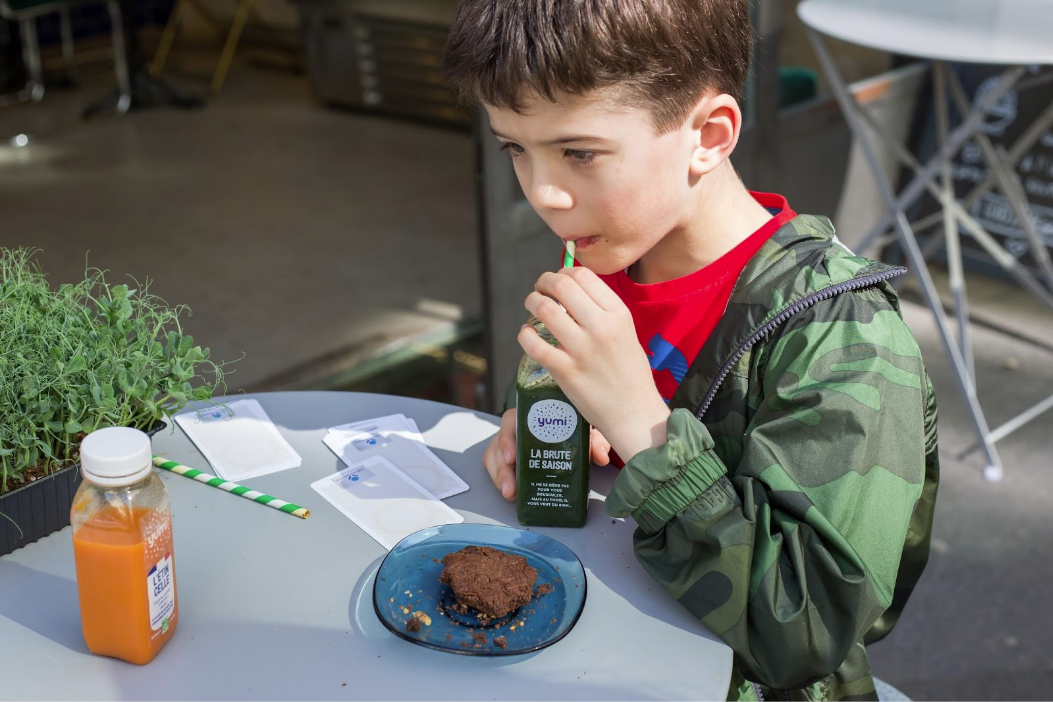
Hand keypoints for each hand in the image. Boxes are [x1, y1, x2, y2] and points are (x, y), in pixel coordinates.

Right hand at [483, 408, 612, 501]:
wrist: (573, 434)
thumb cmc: (573, 429)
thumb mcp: (585, 432)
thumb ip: (594, 441)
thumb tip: (601, 457)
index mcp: (531, 415)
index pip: (511, 421)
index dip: (507, 439)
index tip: (511, 458)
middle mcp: (516, 428)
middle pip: (499, 444)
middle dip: (502, 468)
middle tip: (510, 487)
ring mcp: (509, 443)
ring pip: (494, 458)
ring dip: (500, 478)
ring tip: (511, 495)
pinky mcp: (507, 458)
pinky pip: (497, 468)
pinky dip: (502, 482)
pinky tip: (512, 494)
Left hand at [519, 267, 669, 461]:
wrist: (634, 413)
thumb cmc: (631, 375)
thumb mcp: (627, 333)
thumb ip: (602, 312)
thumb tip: (572, 293)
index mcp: (618, 314)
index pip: (583, 276)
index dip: (563, 272)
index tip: (557, 281)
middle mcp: (601, 327)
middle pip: (561, 285)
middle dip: (543, 282)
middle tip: (539, 290)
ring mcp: (582, 350)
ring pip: (544, 309)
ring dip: (532, 302)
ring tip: (532, 308)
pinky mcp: (565, 372)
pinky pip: (534, 344)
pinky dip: (524, 334)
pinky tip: (527, 335)